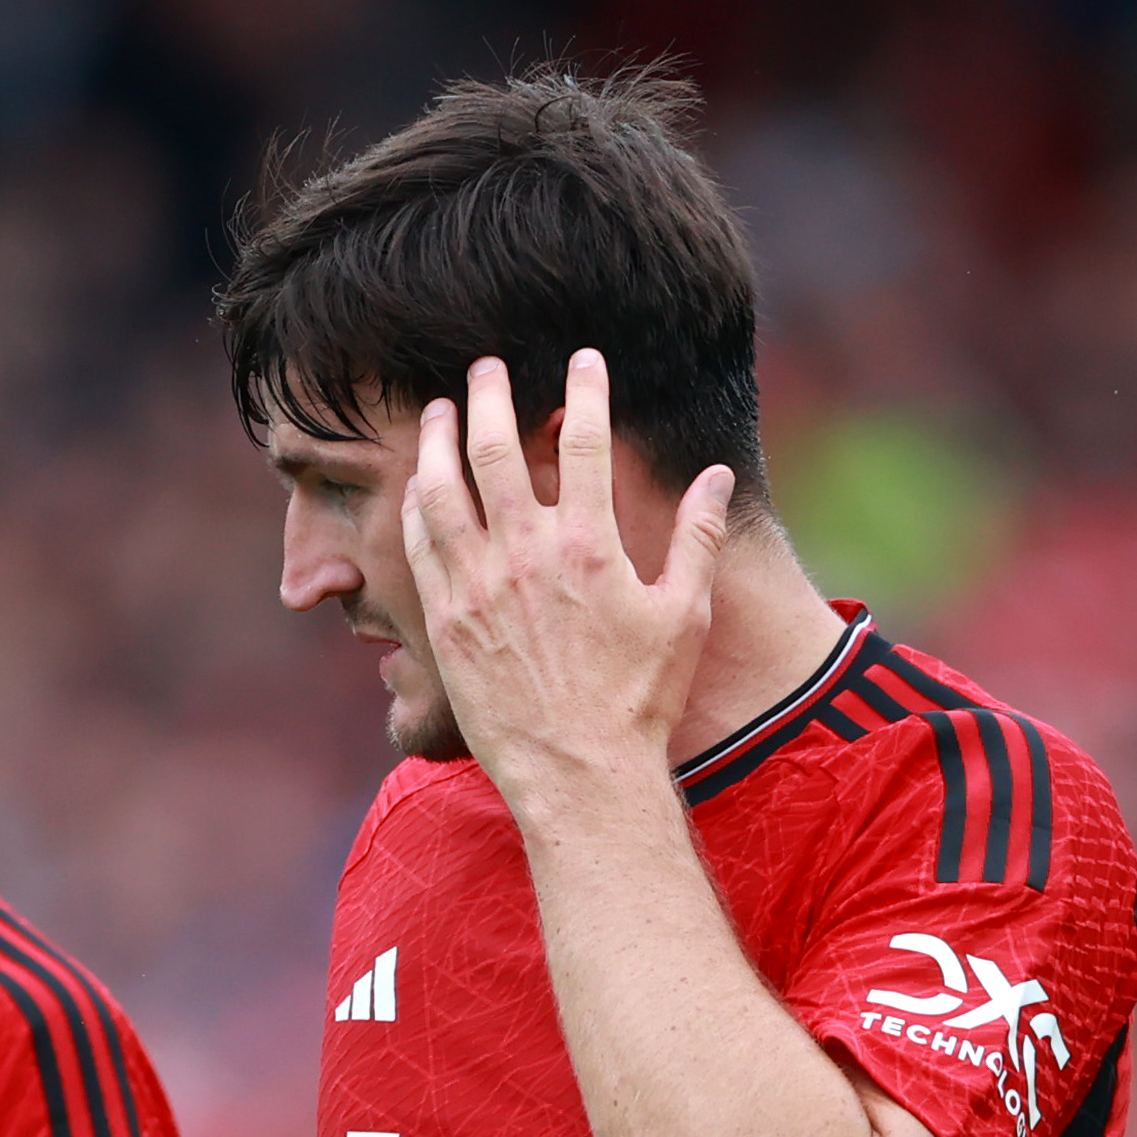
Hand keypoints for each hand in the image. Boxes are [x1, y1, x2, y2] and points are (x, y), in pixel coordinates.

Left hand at [399, 349, 733, 808]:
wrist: (579, 775)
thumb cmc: (638, 701)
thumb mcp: (684, 616)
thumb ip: (698, 539)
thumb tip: (717, 477)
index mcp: (590, 544)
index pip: (582, 440)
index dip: (583, 391)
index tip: (581, 360)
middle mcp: (526, 555)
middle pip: (497, 449)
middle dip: (490, 396)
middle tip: (485, 366)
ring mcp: (478, 587)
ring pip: (444, 490)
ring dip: (439, 441)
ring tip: (437, 411)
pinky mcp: (446, 622)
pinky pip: (422, 546)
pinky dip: (419, 506)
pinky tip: (420, 485)